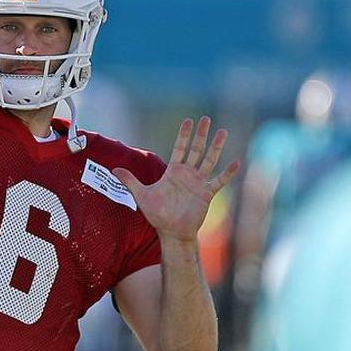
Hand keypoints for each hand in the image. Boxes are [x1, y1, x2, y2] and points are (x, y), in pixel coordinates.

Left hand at [114, 117, 239, 242]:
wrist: (172, 232)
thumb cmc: (158, 214)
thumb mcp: (142, 195)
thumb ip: (130, 181)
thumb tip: (113, 170)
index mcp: (174, 171)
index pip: (180, 148)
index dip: (184, 135)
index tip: (188, 121)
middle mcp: (188, 174)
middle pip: (196, 149)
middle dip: (201, 134)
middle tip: (205, 119)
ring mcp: (198, 183)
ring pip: (209, 160)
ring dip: (216, 147)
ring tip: (223, 132)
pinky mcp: (206, 193)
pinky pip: (219, 181)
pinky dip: (227, 173)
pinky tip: (236, 162)